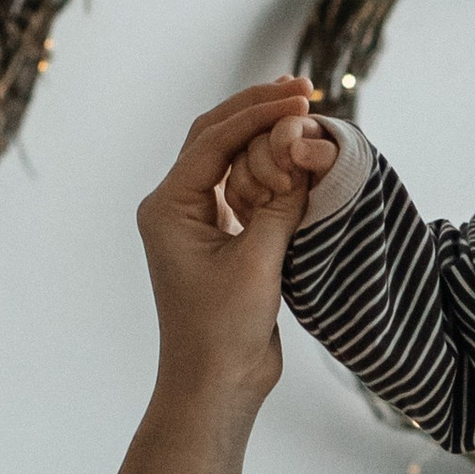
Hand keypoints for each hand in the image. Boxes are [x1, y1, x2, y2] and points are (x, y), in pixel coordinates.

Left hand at [83, 81, 318, 473]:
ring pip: (230, 159)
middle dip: (257, 110)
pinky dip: (271, 169)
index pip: (213, 140)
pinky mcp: (221, 239)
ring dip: (265, 136)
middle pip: (215, 137)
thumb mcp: (258, 261)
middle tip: (302, 88)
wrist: (215, 385)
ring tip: (304, 112)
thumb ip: (281, 205)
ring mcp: (197, 222)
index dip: (257, 112)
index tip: (299, 97)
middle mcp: (176, 207)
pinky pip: (244, 188)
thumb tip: (306, 157)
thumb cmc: (223, 330)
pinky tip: (298, 156)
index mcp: (168, 207)